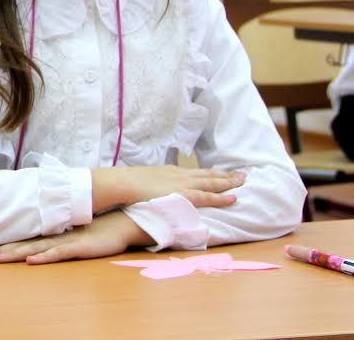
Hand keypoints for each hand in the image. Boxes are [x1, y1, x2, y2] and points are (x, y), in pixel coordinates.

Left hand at [0, 211, 149, 264]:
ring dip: (14, 254)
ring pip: (34, 249)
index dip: (1, 247)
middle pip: (21, 245)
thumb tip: (37, 244)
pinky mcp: (79, 247)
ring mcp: (64, 242)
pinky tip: (31, 260)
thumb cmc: (94, 231)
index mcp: (49, 236)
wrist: (119, 223)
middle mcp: (52, 238)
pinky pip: (59, 253)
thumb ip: (54, 240)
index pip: (21, 242)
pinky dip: (44, 257)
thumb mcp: (70, 237)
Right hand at [92, 165, 243, 211]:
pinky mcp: (186, 195)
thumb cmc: (129, 184)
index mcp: (171, 171)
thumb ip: (152, 184)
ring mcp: (185, 184)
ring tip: (243, 182)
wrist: (126, 183)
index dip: (209, 174)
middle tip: (241, 175)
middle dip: (225, 175)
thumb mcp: (144, 181)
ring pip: (212, 182)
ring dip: (229, 182)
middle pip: (208, 174)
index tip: (219, 174)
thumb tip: (150, 189)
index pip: (195, 172)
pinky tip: (234, 198)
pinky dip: (222, 197)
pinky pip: (209, 196)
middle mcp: (181, 175)